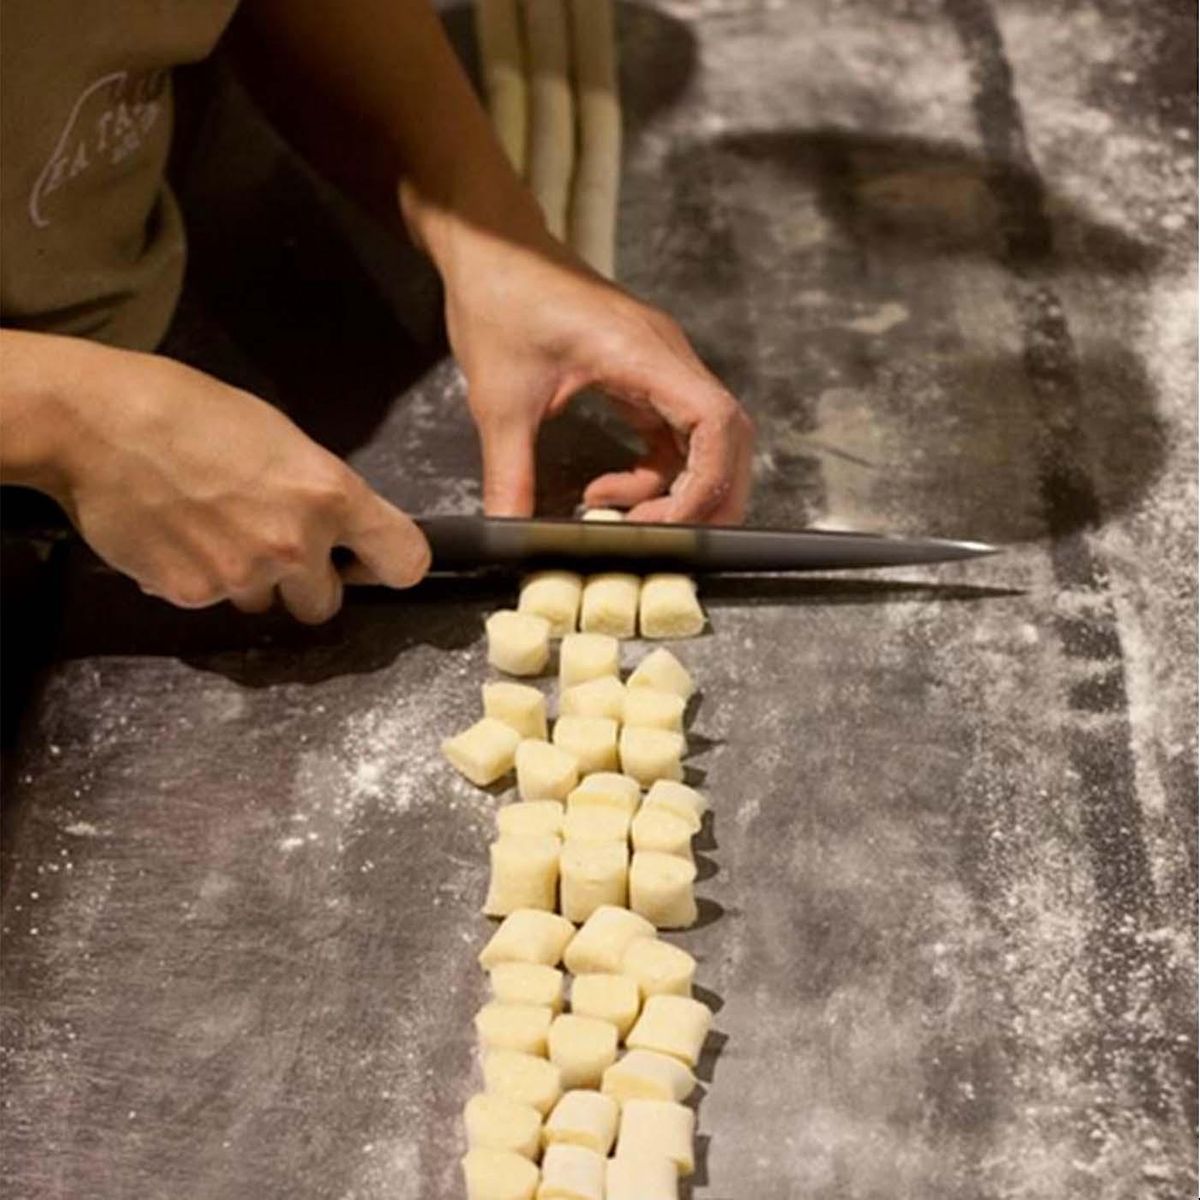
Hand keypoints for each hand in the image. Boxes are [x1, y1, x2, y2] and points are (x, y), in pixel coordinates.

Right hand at [3, 334, 428, 620]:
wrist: (94, 422)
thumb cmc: (191, 411)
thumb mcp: (281, 438)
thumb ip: (320, 493)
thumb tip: (340, 532)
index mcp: (330, 496)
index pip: (405, 561)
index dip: (389, 564)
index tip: (371, 560)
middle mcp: (296, 546)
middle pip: (326, 604)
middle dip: (305, 582)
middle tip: (271, 542)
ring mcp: (243, 576)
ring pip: (266, 605)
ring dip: (250, 581)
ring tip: (213, 528)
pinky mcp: (192, 595)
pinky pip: (212, 601)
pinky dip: (199, 578)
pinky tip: (177, 535)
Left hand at [442, 236, 754, 521]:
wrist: (488, 246)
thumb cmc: (498, 300)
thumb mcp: (498, 401)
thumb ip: (510, 475)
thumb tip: (511, 536)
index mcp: (645, 353)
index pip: (715, 422)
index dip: (704, 484)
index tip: (664, 526)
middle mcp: (666, 357)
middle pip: (726, 437)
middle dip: (706, 497)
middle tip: (665, 541)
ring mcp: (659, 364)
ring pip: (702, 440)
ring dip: (676, 489)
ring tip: (620, 517)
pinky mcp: (641, 373)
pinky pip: (671, 433)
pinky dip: (652, 472)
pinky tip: (607, 490)